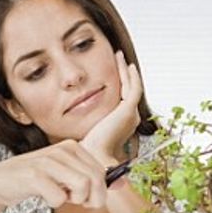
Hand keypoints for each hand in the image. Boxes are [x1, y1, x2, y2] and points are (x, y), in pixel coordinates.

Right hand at [0, 139, 106, 209]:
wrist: (0, 181)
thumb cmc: (37, 180)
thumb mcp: (66, 175)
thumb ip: (92, 178)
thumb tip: (124, 184)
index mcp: (73, 147)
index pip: (102, 173)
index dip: (98, 192)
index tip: (83, 197)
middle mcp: (63, 150)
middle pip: (95, 180)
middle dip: (90, 199)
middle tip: (74, 201)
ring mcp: (48, 161)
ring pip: (82, 187)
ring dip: (74, 200)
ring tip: (61, 197)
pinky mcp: (35, 175)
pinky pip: (59, 197)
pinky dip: (54, 202)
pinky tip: (44, 196)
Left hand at [80, 51, 142, 165]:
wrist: (94, 156)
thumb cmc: (89, 149)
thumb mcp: (90, 131)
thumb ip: (90, 122)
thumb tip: (77, 118)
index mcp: (123, 124)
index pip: (123, 99)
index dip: (120, 85)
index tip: (112, 73)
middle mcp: (130, 118)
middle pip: (129, 90)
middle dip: (124, 74)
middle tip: (118, 59)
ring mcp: (131, 114)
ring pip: (132, 86)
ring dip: (126, 70)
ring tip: (120, 57)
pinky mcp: (128, 110)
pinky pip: (134, 87)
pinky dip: (131, 75)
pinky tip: (127, 65)